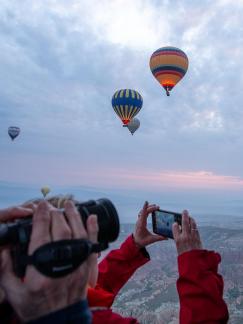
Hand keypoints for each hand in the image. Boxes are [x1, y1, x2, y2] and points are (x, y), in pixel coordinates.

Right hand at [0, 200, 97, 321]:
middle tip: (49, 207)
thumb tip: (3, 250)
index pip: (41, 234)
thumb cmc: (36, 307)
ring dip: (73, 215)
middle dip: (54, 213)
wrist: (61, 321)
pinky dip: (93, 228)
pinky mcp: (87, 265)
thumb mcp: (14, 293)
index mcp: (41, 270)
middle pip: (60, 229)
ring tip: (68, 205)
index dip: (41, 216)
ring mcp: (77, 263)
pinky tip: (92, 217)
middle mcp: (61, 263)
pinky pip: (92, 242)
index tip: (40, 205)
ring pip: (77, 231)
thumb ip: (5, 270)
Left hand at [133, 201, 166, 247]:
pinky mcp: (140, 221)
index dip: (145, 207)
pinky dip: (146, 210)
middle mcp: (139, 221)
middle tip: (158, 207)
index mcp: (141, 224)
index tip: (146, 201)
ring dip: (148, 208)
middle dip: (150, 208)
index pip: (143, 214)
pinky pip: (142, 213)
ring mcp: (139, 220)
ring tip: (155, 206)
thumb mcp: (151, 240)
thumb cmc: (142, 241)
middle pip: (144, 211)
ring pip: (142, 211)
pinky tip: (151, 210)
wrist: (135, 242)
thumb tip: (167, 237)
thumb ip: (159, 238)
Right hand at [172, 210, 202, 255]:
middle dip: (184, 215)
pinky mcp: (198, 238)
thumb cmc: (185, 256)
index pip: (175, 227)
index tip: (175, 223)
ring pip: (192, 224)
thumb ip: (179, 238)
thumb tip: (179, 230)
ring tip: (189, 216)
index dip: (175, 224)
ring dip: (191, 219)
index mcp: (178, 240)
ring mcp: (193, 237)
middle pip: (185, 223)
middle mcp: (185, 237)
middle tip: (184, 211)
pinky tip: (193, 224)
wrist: (194, 263)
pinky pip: (196, 229)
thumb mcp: (178, 247)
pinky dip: (194, 225)